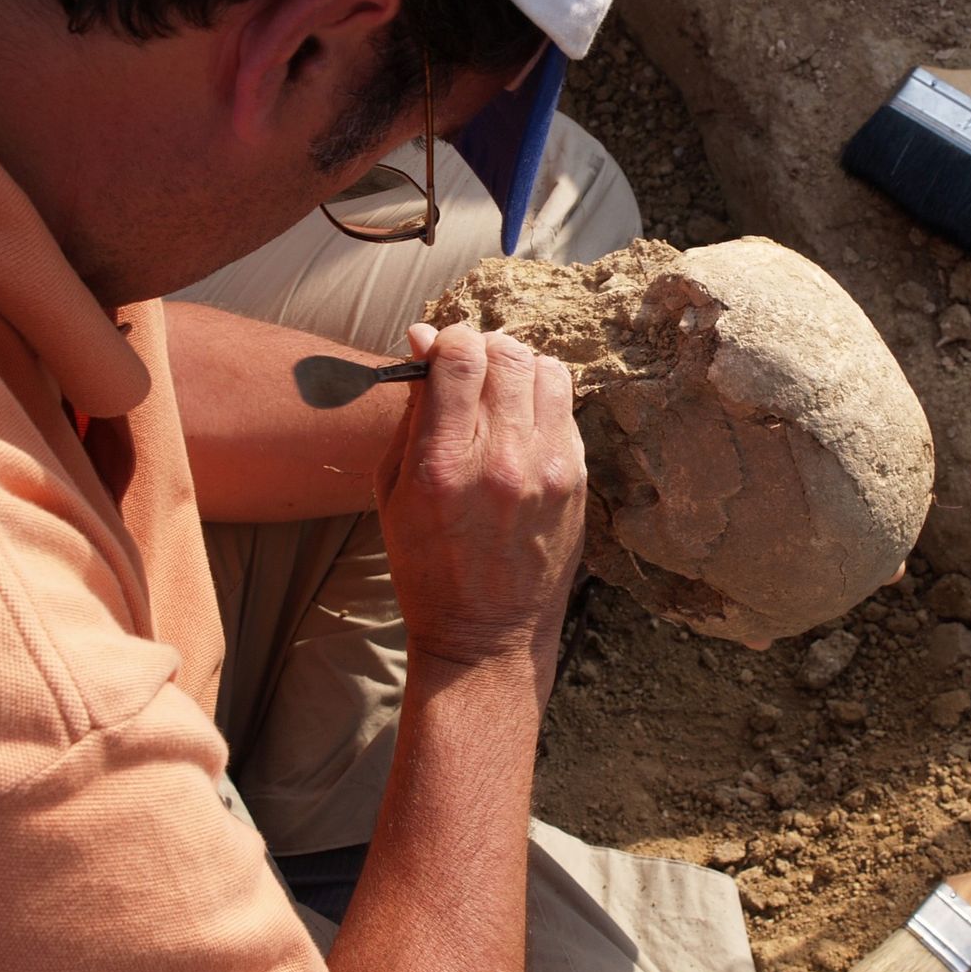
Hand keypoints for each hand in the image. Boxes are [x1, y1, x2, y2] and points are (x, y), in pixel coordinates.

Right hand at [375, 323, 585, 676]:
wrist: (488, 633)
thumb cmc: (427, 563)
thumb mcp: (393, 490)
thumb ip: (411, 412)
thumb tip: (423, 342)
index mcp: (442, 464)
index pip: (459, 356)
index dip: (447, 338)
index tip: (440, 349)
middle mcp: (500, 460)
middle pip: (506, 353)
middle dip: (482, 346)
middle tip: (469, 366)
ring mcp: (547, 469)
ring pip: (544, 369)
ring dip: (517, 365)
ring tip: (499, 388)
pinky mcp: (577, 478)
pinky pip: (566, 404)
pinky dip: (542, 395)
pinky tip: (523, 417)